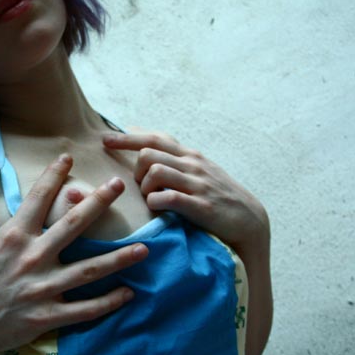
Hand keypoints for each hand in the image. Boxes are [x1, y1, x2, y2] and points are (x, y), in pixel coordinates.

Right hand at [0, 154, 148, 354]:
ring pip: (88, 270)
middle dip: (98, 203)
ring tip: (145, 248)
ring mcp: (40, 289)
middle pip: (73, 225)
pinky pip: (83, 310)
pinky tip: (128, 293)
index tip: (69, 157)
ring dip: (118, 258)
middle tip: (120, 185)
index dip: (54, 175)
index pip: (38, 198)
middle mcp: (31, 258)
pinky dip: (107, 302)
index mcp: (12, 236)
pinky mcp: (44, 317)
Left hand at [102, 132, 269, 254]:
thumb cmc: (216, 194)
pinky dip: (155, 203)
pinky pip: (167, 198)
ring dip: (144, 188)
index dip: (127, 138)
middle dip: (135, 171)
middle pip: (148, 154)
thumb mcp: (197, 169)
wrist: (249, 219)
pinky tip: (158, 208)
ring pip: (155, 173)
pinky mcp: (200, 206)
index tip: (104, 141)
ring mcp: (197, 184)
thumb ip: (171, 155)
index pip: (154, 138)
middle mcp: (192, 164)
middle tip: (141, 187)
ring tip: (151, 199)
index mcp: (189, 155)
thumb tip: (140, 135)